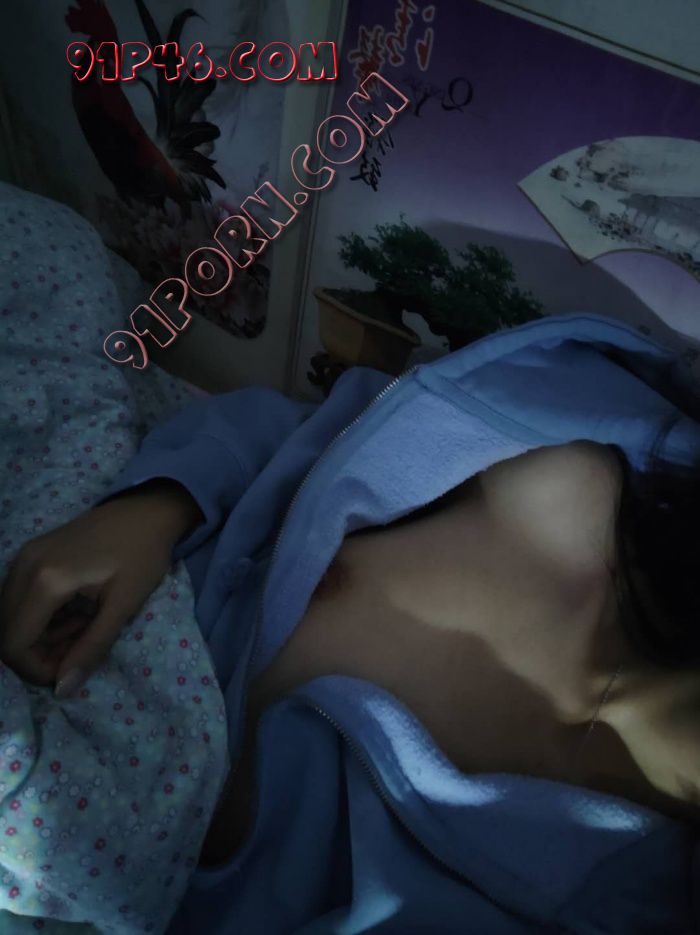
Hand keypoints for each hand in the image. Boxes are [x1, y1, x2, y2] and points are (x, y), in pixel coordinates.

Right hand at [0, 480, 202, 697]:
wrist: (147, 509)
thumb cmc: (143, 554)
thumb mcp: (124, 606)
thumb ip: (92, 648)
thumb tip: (62, 691)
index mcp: (47, 580)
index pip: (13, 644)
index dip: (36, 669)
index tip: (72, 668)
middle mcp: (25, 566)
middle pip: (6, 632)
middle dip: (37, 653)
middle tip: (80, 648)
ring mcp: (24, 556)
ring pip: (10, 617)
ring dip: (39, 636)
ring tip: (83, 628)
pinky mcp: (30, 553)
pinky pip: (19, 598)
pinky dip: (40, 617)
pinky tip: (74, 612)